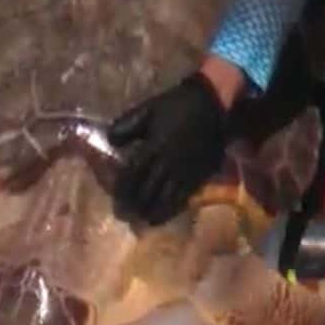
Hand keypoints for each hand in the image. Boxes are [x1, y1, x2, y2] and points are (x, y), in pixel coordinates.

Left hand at [108, 71, 231, 224]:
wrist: (213, 104)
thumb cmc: (177, 106)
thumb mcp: (148, 109)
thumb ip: (127, 125)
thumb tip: (111, 141)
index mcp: (153, 146)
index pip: (132, 174)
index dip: (122, 189)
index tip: (116, 198)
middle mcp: (168, 163)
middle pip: (147, 191)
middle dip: (134, 204)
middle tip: (125, 214)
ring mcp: (184, 171)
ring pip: (165, 199)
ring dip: (152, 211)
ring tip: (142, 219)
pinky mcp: (199, 176)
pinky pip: (183, 198)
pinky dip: (170, 210)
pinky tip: (162, 216)